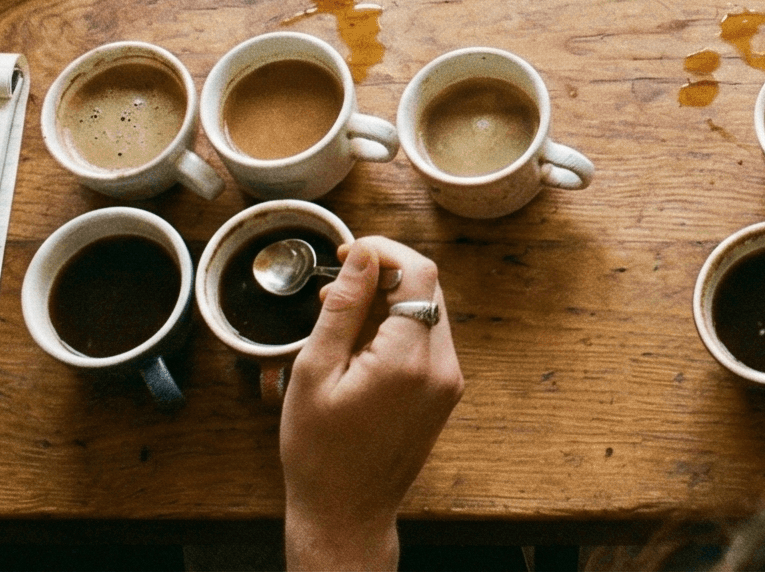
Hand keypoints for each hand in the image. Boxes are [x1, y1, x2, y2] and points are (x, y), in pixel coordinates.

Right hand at [281, 237, 463, 570]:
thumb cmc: (320, 453)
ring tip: (339, 319)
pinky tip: (359, 345)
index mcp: (410, 360)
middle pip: (428, 287)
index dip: (383, 251)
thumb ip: (342, 307)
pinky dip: (397, 328)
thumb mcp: (315, 372)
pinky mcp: (445, 391)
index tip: (346, 254)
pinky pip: (427, 338)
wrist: (346, 513)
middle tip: (335, 287)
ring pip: (428, 310)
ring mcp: (449, 381)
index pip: (418, 272)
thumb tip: (360, 255)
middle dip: (384, 274)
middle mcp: (442, 366)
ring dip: (388, 301)